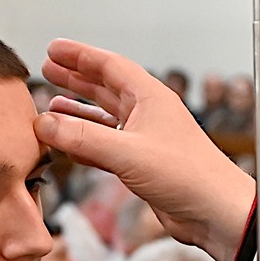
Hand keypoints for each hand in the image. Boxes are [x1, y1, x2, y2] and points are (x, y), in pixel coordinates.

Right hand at [36, 40, 255, 260]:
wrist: (214, 211)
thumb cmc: (188, 175)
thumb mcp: (127, 152)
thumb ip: (82, 138)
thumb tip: (45, 124)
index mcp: (150, 98)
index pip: (109, 65)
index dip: (80, 55)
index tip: (55, 49)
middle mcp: (147, 114)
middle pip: (105, 87)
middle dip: (76, 78)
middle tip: (49, 69)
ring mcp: (144, 139)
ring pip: (104, 118)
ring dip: (78, 111)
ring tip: (53, 104)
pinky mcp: (141, 164)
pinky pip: (105, 146)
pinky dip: (85, 143)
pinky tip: (68, 143)